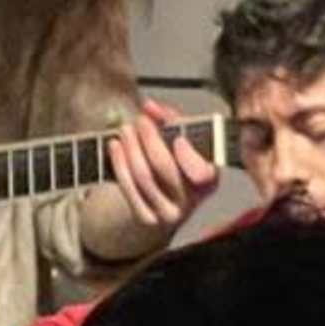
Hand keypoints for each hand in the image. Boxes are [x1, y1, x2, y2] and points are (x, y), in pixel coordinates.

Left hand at [101, 97, 220, 234]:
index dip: (189, 157)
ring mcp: (169, 213)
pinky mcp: (147, 218)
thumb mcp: (184, 141)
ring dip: (131, 148)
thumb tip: (151, 107)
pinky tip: (115, 146)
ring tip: (126, 130)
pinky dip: (119, 164)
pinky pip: (129, 189)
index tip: (177, 138)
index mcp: (208, 180)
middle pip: (165, 169)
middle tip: (140, 121)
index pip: (202, 173)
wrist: (167, 202)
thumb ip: (171, 120)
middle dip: (150, 140)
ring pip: (144, 177)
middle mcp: (191, 200)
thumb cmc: (179, 165)